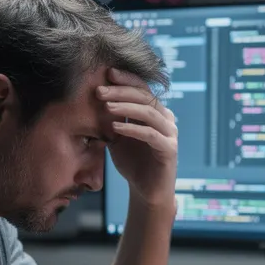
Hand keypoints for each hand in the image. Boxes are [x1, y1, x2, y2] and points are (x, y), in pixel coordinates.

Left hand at [99, 67, 176, 209]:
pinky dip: (132, 129)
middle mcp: (165, 118)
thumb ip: (111, 119)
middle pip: (145, 96)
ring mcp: (170, 133)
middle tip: (100, 91)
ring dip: (126, 107)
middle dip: (121, 91)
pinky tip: (115, 127)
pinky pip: (150, 134)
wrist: (146, 191)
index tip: (107, 73)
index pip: (142, 88)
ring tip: (106, 106)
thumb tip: (95, 98)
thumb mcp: (117, 136)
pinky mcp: (169, 149)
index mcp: (154, 112)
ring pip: (148, 112)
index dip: (126, 79)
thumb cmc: (132, 162)